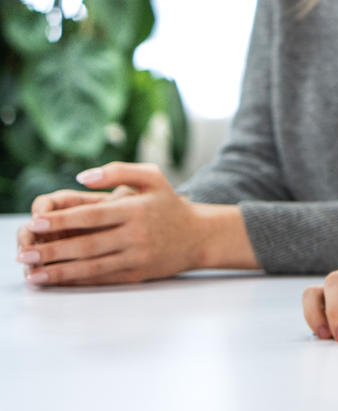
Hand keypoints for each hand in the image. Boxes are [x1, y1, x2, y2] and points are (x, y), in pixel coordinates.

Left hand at [15, 162, 249, 284]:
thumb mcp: (152, 177)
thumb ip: (118, 170)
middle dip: (52, 249)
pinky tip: (56, 280)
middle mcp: (136, 235)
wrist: (198, 235)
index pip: (92, 216)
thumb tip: (81, 176)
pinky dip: (75, 282)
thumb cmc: (168, 204)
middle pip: (87, 244)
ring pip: (91, 266)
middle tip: (24, 251)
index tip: (35, 221)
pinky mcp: (135, 276)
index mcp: (137, 209)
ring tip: (32, 272)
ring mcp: (136, 258)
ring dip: (58, 270)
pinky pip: (100, 280)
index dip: (62, 220)